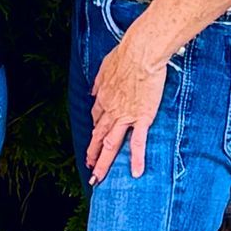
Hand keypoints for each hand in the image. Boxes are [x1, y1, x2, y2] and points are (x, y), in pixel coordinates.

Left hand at [86, 20, 169, 183]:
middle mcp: (110, 109)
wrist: (140, 53)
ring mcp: (125, 116)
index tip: (95, 139)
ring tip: (99, 177)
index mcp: (103, 96)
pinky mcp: (141, 117)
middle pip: (99, 136)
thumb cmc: (126, 54)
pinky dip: (135, 159)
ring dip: (104, 162)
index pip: (97, 118)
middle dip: (93, 154)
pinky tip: (135, 173)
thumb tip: (93, 92)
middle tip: (89, 169)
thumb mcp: (105, 66)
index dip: (95, 131)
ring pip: (111, 144)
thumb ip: (99, 82)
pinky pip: (137, 142)